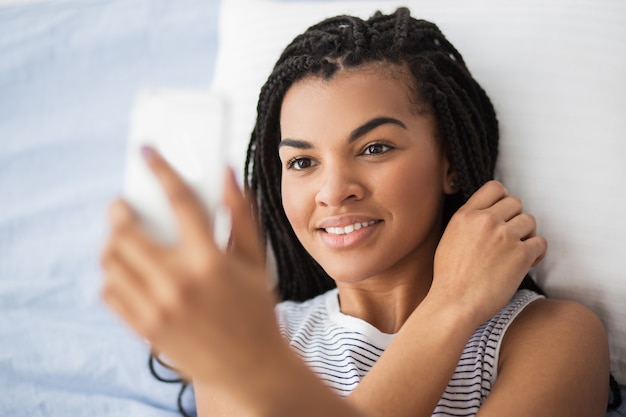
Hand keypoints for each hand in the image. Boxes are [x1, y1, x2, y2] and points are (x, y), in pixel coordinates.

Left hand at [101, 147, 280, 387]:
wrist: (250, 368)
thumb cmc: (256, 310)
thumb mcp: (257, 261)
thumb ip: (241, 215)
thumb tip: (227, 174)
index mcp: (210, 260)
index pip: (179, 200)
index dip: (161, 169)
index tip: (147, 152)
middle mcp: (178, 282)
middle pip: (127, 230)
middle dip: (120, 209)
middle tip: (124, 205)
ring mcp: (157, 307)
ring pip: (111, 260)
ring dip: (112, 242)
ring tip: (124, 239)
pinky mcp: (144, 328)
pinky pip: (109, 292)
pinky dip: (111, 275)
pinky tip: (127, 270)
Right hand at [431, 181, 546, 323]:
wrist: (455, 302)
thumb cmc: (450, 278)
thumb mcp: (450, 238)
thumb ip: (469, 222)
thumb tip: (488, 215)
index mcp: (465, 215)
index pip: (494, 188)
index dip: (503, 199)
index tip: (503, 213)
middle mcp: (486, 220)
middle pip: (515, 203)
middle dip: (516, 218)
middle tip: (511, 236)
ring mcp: (504, 236)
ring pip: (530, 221)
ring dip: (527, 235)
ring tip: (518, 251)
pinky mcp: (520, 254)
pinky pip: (540, 243)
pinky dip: (536, 253)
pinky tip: (527, 262)